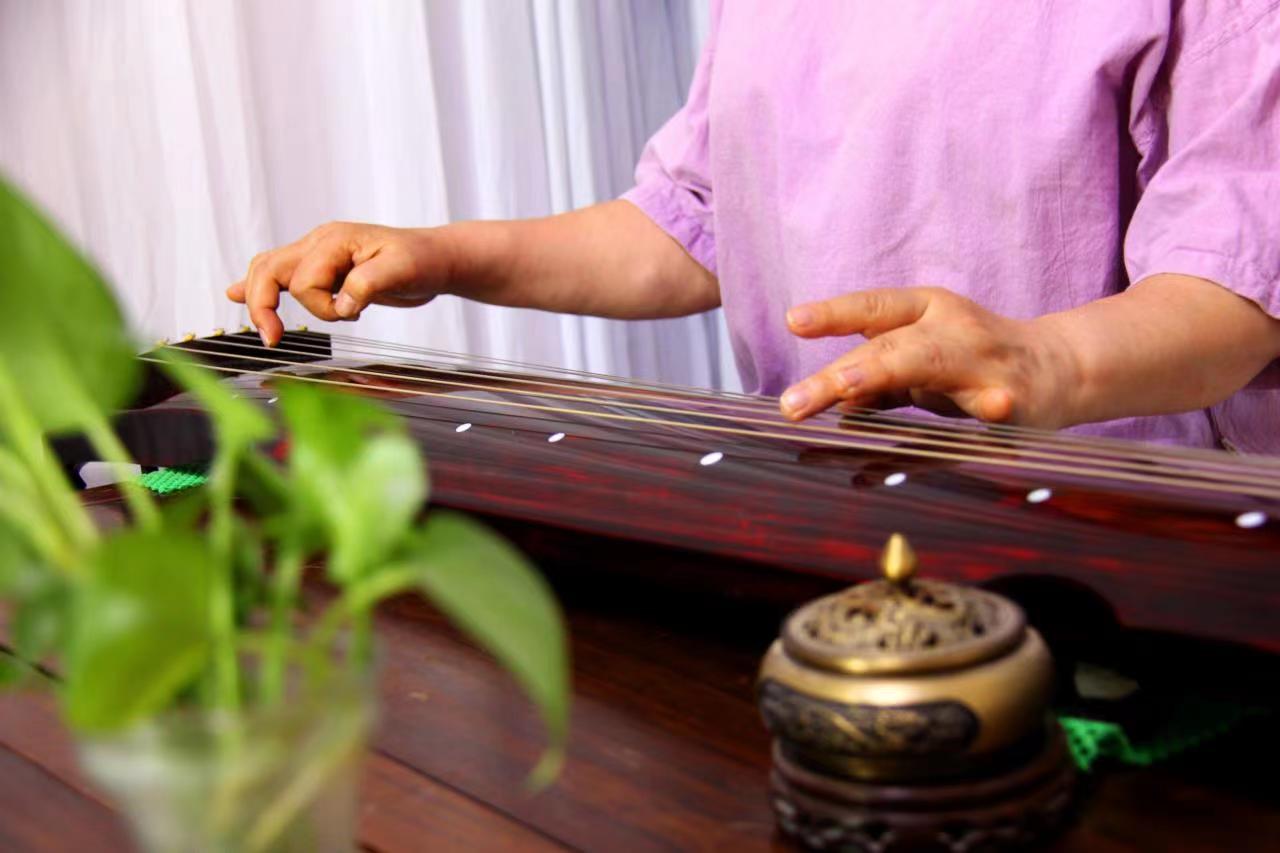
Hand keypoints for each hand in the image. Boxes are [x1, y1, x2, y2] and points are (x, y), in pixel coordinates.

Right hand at [227, 222, 448, 345]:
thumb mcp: (402, 271)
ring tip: (266, 328)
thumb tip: (343, 304)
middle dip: (262, 304)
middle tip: (272, 338)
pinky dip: (257, 286)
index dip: (320, 305)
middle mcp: (320, 244)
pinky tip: (234, 293)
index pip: (304, 280)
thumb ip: (368, 284)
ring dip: (262, 298)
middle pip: (267, 269)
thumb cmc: (422, 260)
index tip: (350, 315)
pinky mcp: (323, 269)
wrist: (435, 258)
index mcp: (334, 241)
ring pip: (267, 270)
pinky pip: (281, 273)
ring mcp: (318, 255)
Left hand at [780, 287, 1080, 427]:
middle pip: (891, 347)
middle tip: (795, 401)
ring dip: (884, 378)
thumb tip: (833, 397)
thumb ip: (877, 377)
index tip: (793, 322)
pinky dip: (978, 418)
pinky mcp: (1012, 402)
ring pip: (928, 368)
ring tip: (843, 393)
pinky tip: (961, 427)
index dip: (834, 313)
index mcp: (930, 310)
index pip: (875, 306)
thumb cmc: (975, 362)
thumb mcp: (923, 358)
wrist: (1061, 369)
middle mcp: (954, 329)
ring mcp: (983, 364)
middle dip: (844, 371)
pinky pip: (984, 416)